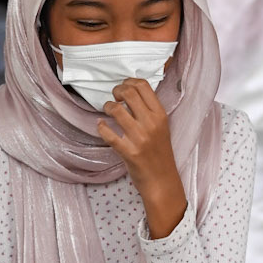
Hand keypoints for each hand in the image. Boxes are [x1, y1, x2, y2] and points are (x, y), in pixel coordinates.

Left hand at [98, 78, 187, 238]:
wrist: (161, 181)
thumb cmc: (159, 153)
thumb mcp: (161, 128)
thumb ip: (150, 111)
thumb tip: (131, 93)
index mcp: (160, 115)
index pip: (143, 86)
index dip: (129, 81)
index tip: (123, 87)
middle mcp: (151, 123)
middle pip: (129, 93)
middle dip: (116, 90)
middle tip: (114, 97)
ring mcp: (140, 138)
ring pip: (117, 110)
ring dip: (108, 106)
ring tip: (108, 111)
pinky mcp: (128, 152)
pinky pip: (108, 134)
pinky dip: (101, 127)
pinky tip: (101, 126)